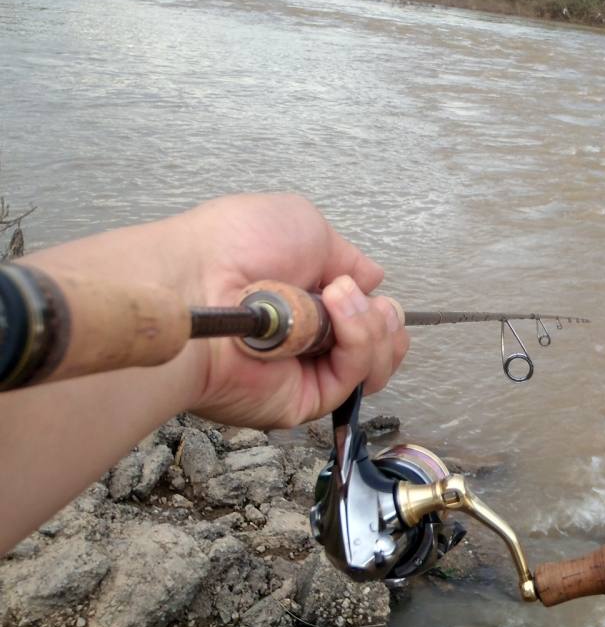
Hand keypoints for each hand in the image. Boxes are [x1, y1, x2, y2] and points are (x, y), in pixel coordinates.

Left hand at [25, 193, 409, 428]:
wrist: (197, 285)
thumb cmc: (232, 247)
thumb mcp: (304, 226)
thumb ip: (347, 256)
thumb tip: (372, 279)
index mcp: (309, 303)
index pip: (369, 317)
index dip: (376, 304)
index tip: (355, 284)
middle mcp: (311, 341)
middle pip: (384, 342)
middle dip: (382, 316)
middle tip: (343, 295)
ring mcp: (309, 372)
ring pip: (380, 363)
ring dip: (371, 324)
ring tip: (334, 300)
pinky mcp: (306, 401)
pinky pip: (358, 376)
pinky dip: (357, 341)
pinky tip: (331, 315)